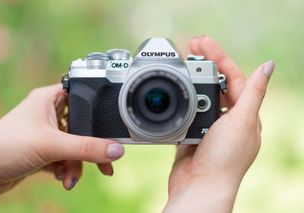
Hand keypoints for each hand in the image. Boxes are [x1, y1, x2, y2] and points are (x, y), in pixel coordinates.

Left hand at [0, 84, 124, 197]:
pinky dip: (66, 169)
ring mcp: (47, 133)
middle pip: (82, 128)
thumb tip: (117, 150)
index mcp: (50, 99)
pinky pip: (65, 158)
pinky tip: (60, 178)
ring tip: (70, 178)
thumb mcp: (52, 145)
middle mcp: (49, 114)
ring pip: (75, 146)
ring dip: (76, 164)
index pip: (84, 98)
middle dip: (90, 149)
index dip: (98, 114)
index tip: (111, 131)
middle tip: (104, 164)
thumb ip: (87, 148)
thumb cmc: (5, 147)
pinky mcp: (43, 150)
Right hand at [164, 36, 274, 211]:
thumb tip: (269, 65)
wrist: (199, 187)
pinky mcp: (191, 133)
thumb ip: (253, 93)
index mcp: (244, 115)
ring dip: (191, 80)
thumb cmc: (223, 159)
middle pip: (215, 83)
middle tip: (189, 48)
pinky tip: (175, 91)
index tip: (202, 43)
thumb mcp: (242, 121)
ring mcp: (208, 126)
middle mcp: (228, 119)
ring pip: (200, 95)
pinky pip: (186, 111)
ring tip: (180, 67)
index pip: (233, 77)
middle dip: (203, 63)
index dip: (219, 57)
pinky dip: (181, 100)